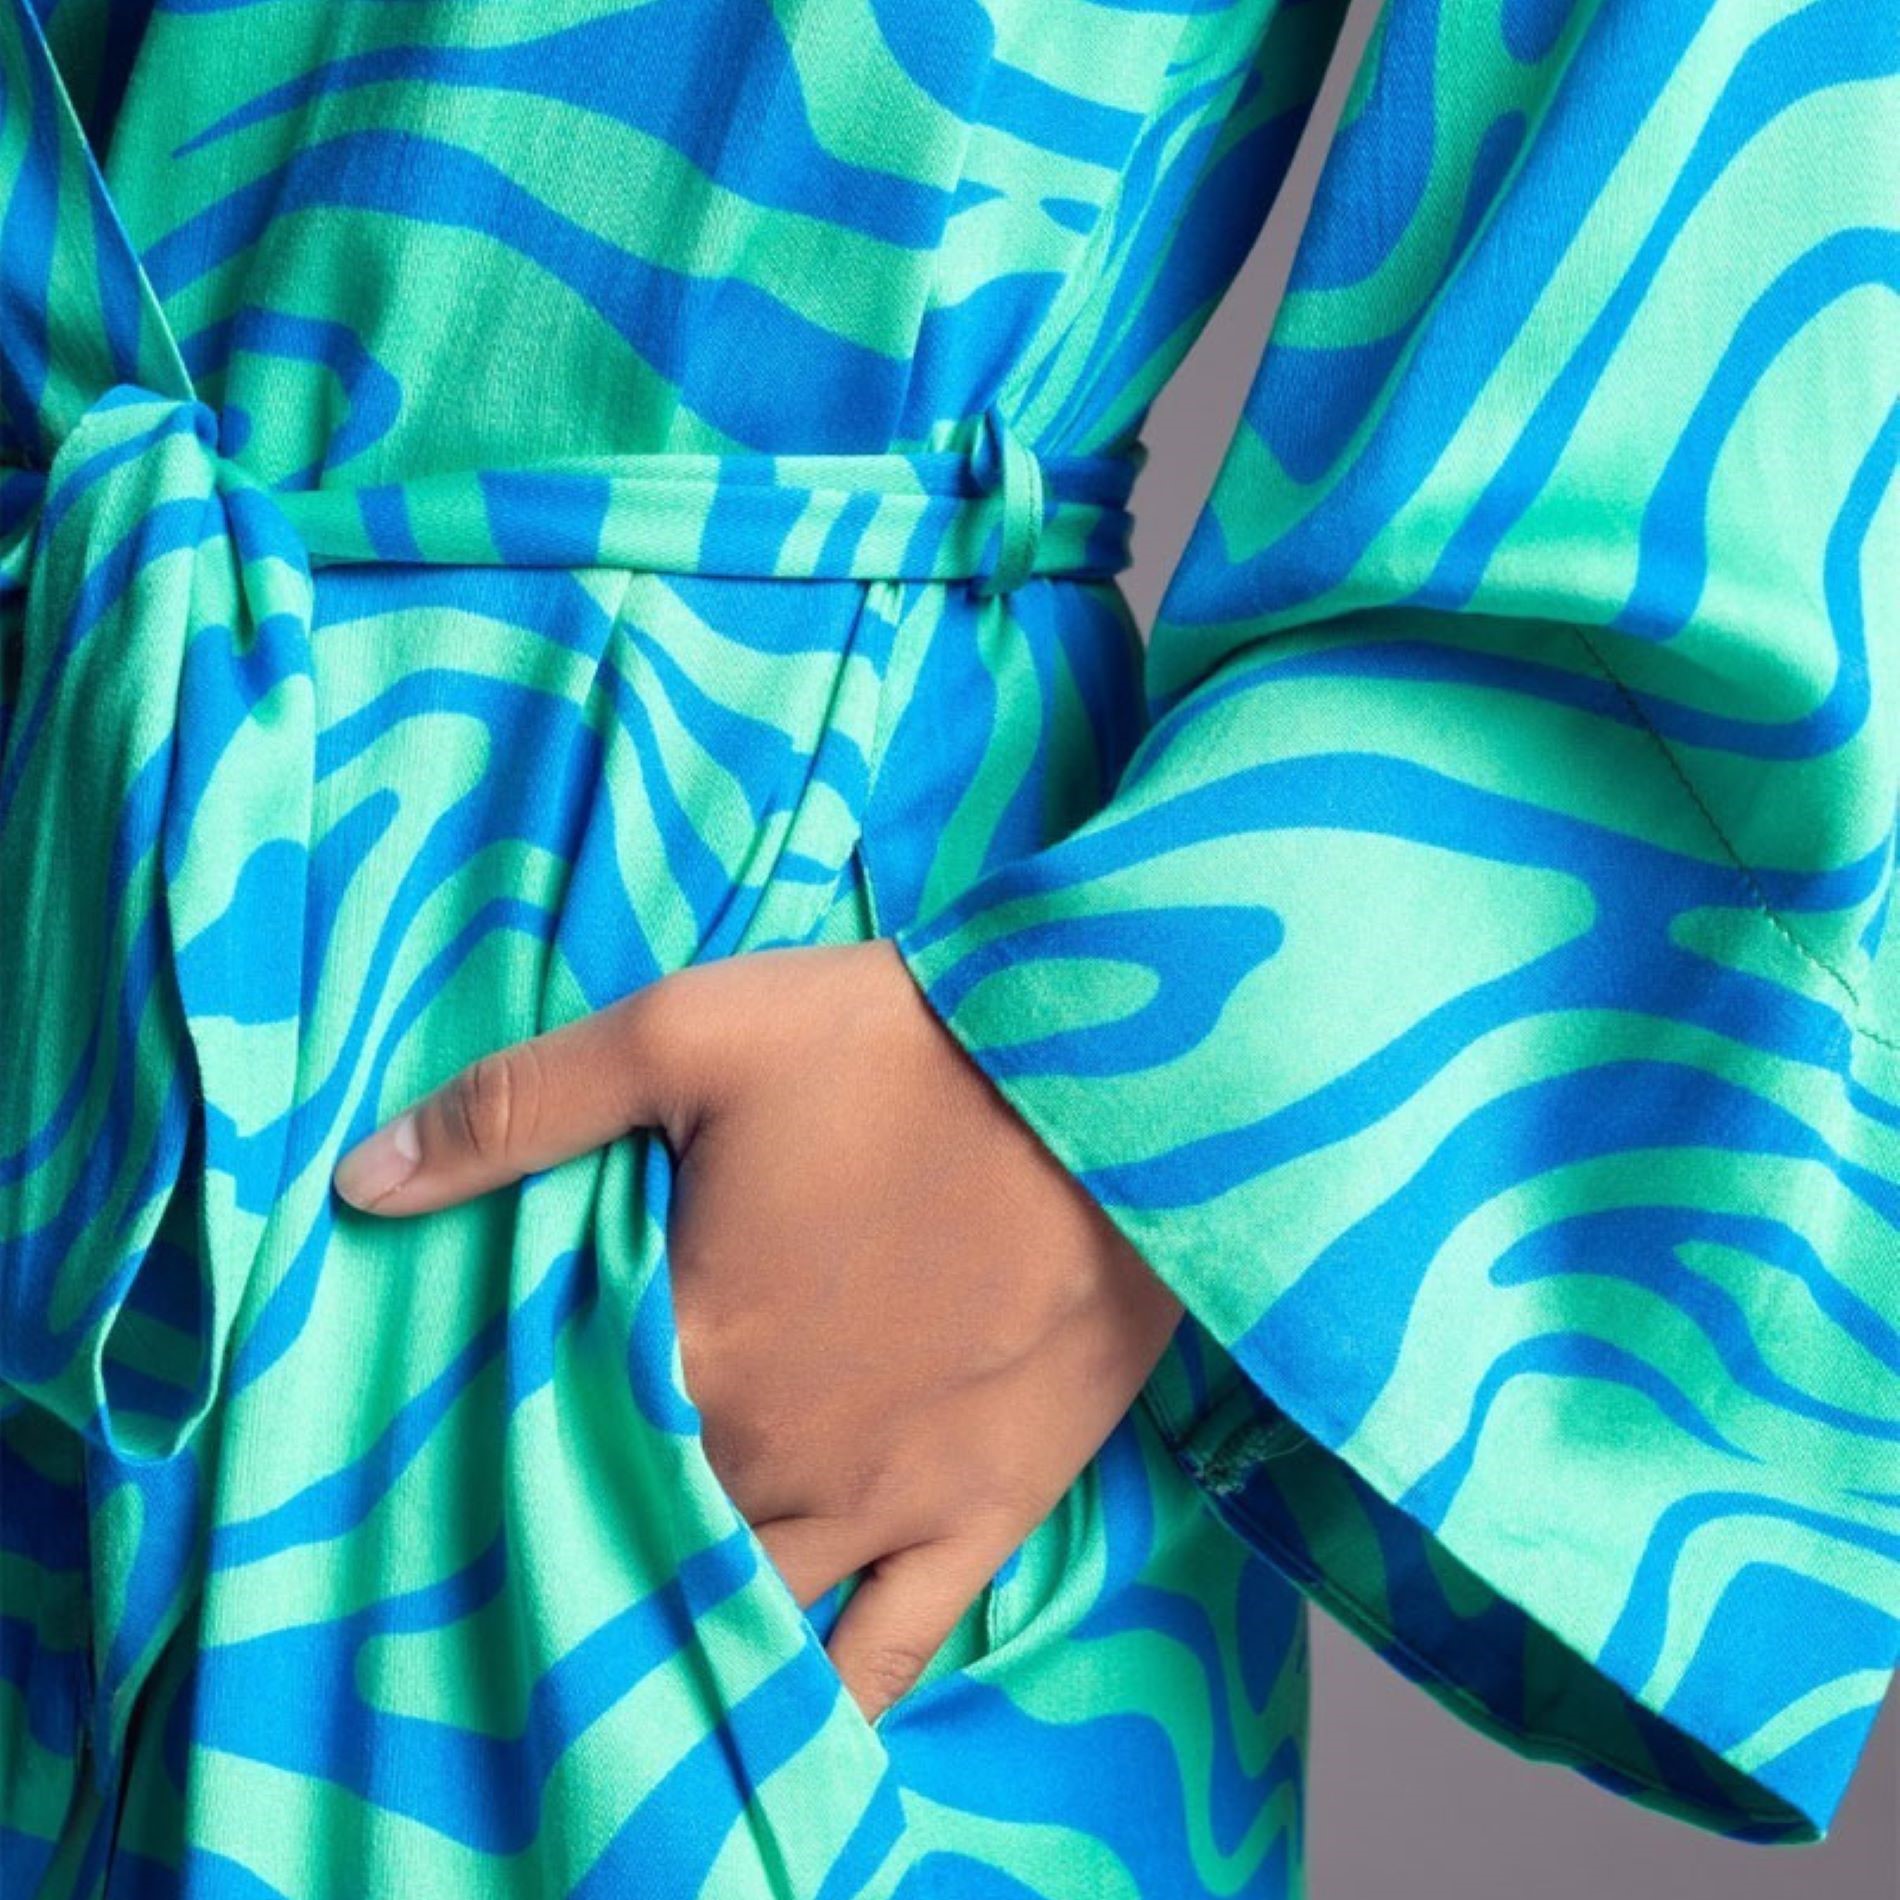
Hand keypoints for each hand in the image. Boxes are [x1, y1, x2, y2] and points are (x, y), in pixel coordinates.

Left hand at [332, 939, 1183, 1722]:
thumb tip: (363, 1182)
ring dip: (685, 1616)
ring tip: (623, 1642)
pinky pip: (894, 1651)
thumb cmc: (905, 1049)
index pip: (550, 1442)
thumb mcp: (696, 1032)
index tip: (456, 1462)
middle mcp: (778, 1460)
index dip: (499, 1452)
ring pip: (749, 1606)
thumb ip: (524, 1109)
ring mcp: (889, 1505)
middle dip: (590, 1529)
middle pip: (647, 1529)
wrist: (1125, 1084)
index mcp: (696, 1353)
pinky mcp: (988, 1512)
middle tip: (536, 1538)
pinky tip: (783, 1736)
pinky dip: (829, 1701)